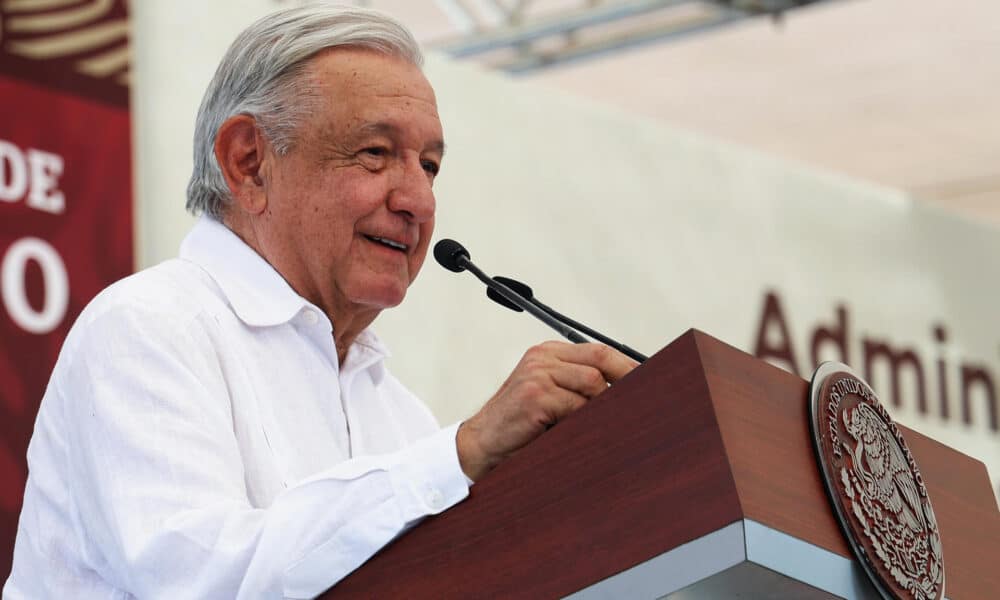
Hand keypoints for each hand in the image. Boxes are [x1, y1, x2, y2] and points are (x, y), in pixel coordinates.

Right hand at [457, 342, 637, 480]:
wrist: (480, 445)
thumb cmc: (517, 426)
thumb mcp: (549, 398)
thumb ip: (577, 387)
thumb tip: (624, 393)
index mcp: (547, 354)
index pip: (598, 351)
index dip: (626, 365)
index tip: (649, 379)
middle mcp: (542, 358)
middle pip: (599, 360)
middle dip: (626, 379)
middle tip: (644, 398)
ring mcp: (538, 374)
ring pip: (592, 384)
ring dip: (599, 408)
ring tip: (595, 423)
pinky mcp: (536, 395)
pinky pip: (576, 406)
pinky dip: (582, 421)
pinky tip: (576, 431)